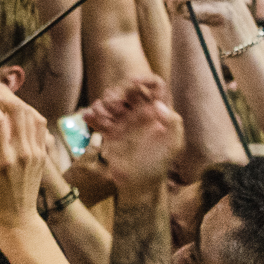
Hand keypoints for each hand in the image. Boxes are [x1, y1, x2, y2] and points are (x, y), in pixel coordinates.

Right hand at [0, 79, 49, 236]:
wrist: (17, 223)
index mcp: (1, 160)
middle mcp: (22, 154)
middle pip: (17, 110)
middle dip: (0, 94)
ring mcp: (35, 154)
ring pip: (31, 114)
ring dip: (15, 99)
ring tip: (0, 93)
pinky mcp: (41, 155)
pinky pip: (39, 125)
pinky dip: (28, 111)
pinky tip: (16, 108)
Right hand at [86, 76, 184, 193]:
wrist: (138, 184)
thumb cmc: (158, 165)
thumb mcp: (173, 146)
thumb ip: (173, 123)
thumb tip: (158, 105)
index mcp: (157, 112)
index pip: (154, 85)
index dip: (145, 78)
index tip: (133, 81)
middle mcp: (140, 112)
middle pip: (126, 87)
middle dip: (117, 92)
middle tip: (115, 106)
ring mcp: (123, 120)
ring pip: (109, 98)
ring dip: (103, 104)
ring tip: (104, 118)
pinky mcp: (109, 130)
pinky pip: (97, 115)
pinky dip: (91, 114)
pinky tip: (90, 120)